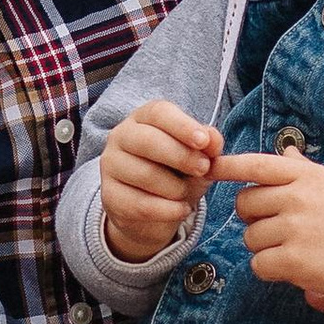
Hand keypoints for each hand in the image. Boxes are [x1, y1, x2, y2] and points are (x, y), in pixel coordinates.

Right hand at [100, 101, 221, 265]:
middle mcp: (121, 136)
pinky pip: (141, 204)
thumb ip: (208, 147)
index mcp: (143, 118)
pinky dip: (168, 210)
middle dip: (181, 156)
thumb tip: (214, 139)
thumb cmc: (176, 174)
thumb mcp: (197, 158)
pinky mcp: (109, 196)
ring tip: (186, 193)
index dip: (182, 125)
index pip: (158, 112)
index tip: (203, 141)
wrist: (152, 211)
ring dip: (176, 188)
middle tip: (204, 168)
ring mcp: (110, 166)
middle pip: (148, 141)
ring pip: (145, 175)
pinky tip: (181, 210)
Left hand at [215, 151, 323, 314]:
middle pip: (245, 204)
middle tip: (279, 228)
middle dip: (254, 218)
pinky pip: (259, 264)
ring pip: (250, 237)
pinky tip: (293, 268)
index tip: (211, 168)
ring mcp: (294, 228)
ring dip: (265, 247)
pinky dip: (270, 270)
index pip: (257, 164)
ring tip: (295, 249)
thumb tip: (287, 152)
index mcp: (306, 175)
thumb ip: (305, 170)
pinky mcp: (293, 260)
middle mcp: (296, 197)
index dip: (229, 166)